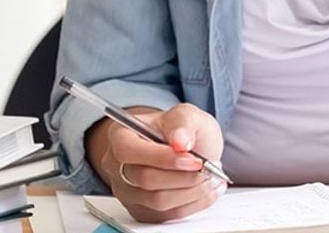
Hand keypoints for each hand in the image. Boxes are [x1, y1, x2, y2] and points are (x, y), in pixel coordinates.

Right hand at [88, 104, 225, 222]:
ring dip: (191, 191)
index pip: (128, 151)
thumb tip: (181, 141)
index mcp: (121, 135)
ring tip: (211, 177)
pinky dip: (193, 203)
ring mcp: (128, 191)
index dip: (161, 157)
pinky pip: (168, 215)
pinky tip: (206, 189)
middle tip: (207, 168)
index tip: (193, 159)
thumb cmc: (180, 130)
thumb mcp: (186, 114)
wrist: (185, 148)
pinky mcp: (143, 210)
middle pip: (145, 179)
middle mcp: (118, 166)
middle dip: (183, 176)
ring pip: (158, 201)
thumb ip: (182, 122)